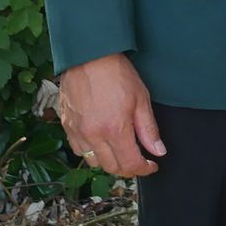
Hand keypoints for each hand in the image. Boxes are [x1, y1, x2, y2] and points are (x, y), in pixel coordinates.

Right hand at [59, 53, 164, 176]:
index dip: (144, 169)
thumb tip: (158, 151)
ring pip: (94, 162)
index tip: (151, 166)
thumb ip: (149, 129)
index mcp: (114, 129)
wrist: (89, 57)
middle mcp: (93, 135)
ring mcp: (77, 132)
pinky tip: (101, 142)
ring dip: (109, 162)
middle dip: (128, 168)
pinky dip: (91, 152)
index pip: (130, 164)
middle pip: (111, 167)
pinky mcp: (67, 126)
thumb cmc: (117, 74)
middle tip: (139, 160)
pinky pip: (79, 150)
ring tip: (120, 151)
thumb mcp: (141, 99)